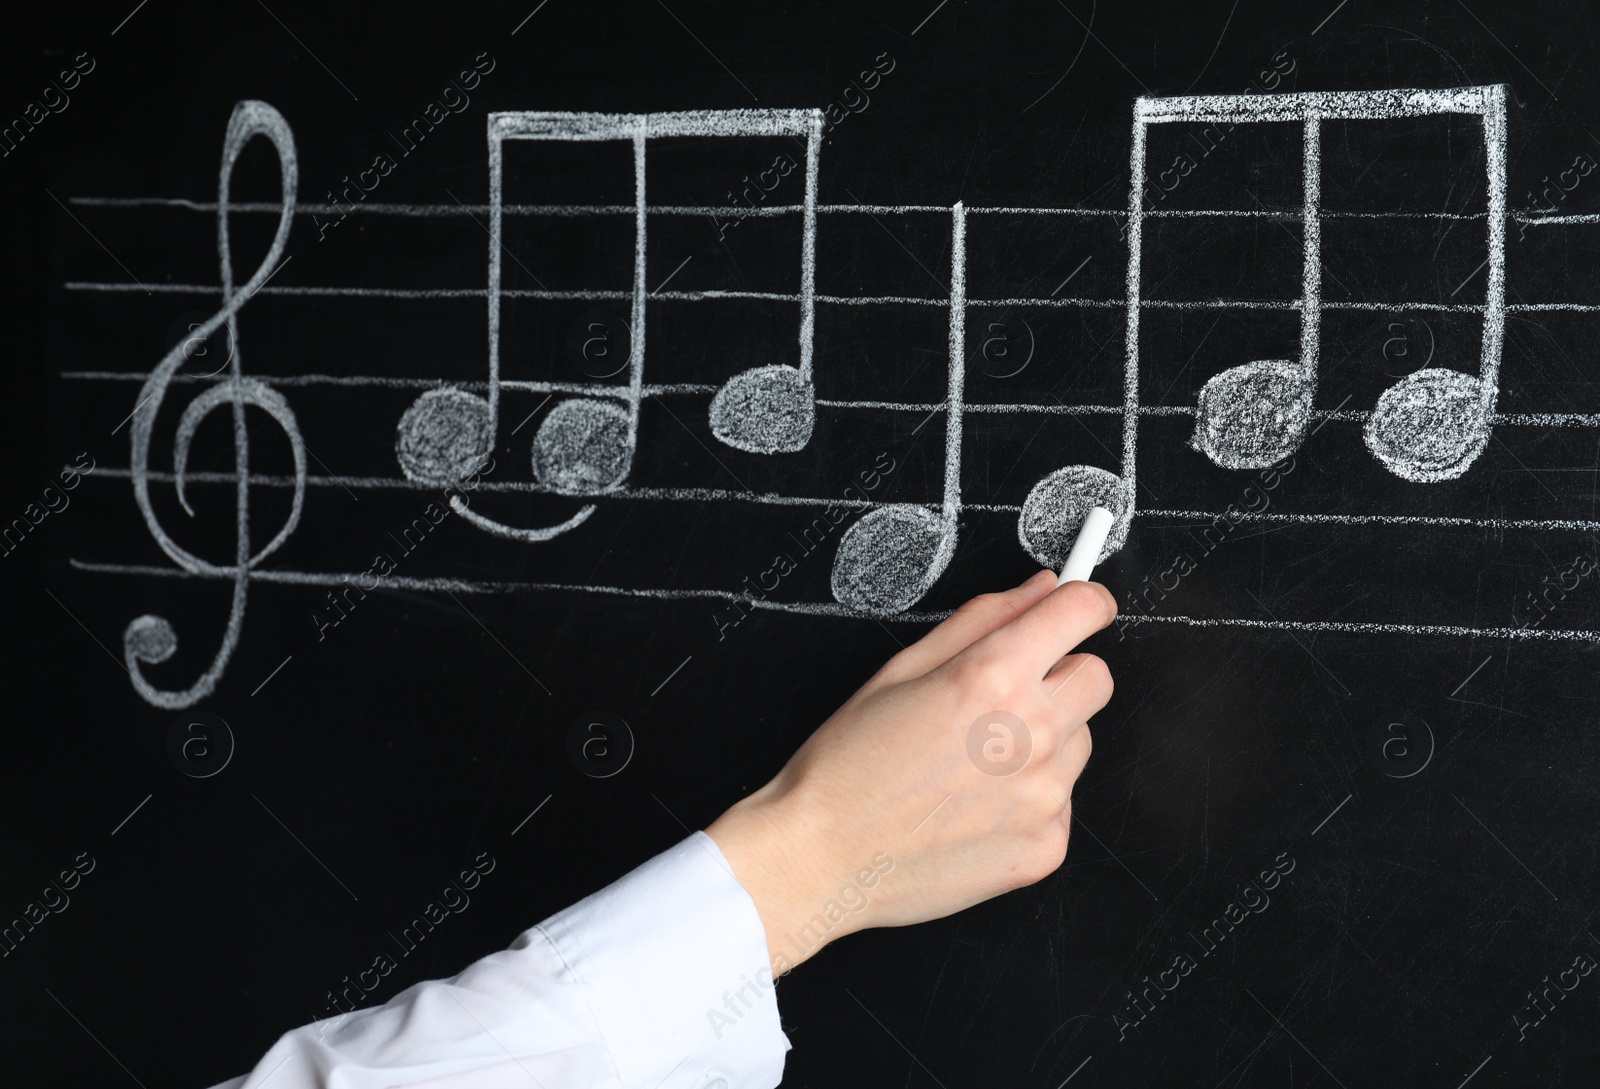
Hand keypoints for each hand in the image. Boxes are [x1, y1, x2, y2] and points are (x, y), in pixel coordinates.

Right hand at [705, 570, 1115, 973]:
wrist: (823, 857)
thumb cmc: (848, 765)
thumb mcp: (900, 669)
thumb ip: (982, 620)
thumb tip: (1040, 589)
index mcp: (993, 677)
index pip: (1084, 610)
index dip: (1081, 603)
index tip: (1075, 610)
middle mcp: (1031, 734)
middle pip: (1096, 677)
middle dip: (1061, 675)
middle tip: (1003, 698)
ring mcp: (1044, 796)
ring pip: (1081, 742)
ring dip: (1045, 741)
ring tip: (975, 762)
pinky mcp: (1047, 846)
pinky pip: (1061, 802)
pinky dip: (1030, 799)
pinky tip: (976, 805)